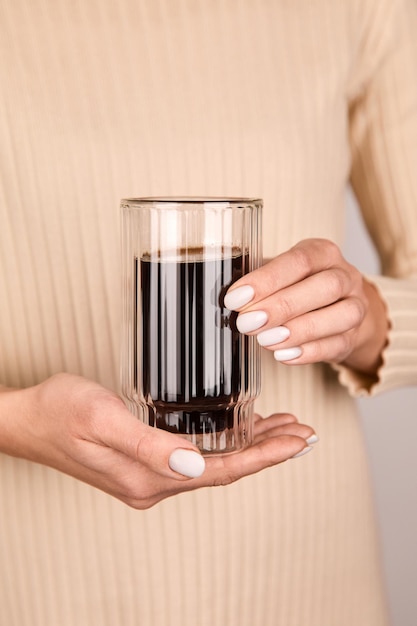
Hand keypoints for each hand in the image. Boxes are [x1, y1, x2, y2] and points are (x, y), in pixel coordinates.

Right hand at [0, 373, 315, 508]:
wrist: (25, 420)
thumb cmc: (59, 411)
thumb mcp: (101, 418)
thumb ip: (147, 443)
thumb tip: (194, 464)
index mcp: (148, 476)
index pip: (221, 470)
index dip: (265, 456)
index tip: (299, 442)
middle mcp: (153, 482)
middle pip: (225, 469)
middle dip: (268, 451)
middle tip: (304, 434)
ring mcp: (149, 475)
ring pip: (214, 463)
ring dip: (250, 446)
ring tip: (284, 429)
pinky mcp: (144, 462)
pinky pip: (197, 456)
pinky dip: (225, 443)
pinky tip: (238, 429)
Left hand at [225, 238, 388, 375]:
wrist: (338, 307)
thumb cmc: (300, 285)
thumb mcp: (282, 273)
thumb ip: (259, 280)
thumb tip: (227, 295)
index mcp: (322, 253)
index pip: (299, 261)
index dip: (267, 280)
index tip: (236, 298)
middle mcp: (345, 276)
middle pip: (324, 287)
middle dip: (283, 306)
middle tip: (247, 322)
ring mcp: (356, 307)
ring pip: (340, 316)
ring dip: (299, 330)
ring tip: (265, 340)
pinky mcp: (353, 337)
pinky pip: (338, 345)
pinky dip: (310, 352)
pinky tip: (284, 354)